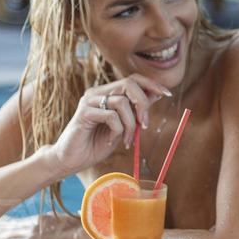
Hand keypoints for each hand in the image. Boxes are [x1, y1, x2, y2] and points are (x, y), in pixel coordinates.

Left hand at [0, 213, 98, 238]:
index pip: (24, 221)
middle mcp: (35, 224)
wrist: (85, 233)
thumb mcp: (75, 220)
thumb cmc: (84, 228)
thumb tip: (79, 215)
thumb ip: (70, 219)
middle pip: (14, 227)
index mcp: (45, 218)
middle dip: (3, 230)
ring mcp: (32, 234)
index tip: (8, 225)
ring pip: (10, 235)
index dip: (15, 224)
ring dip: (0, 238)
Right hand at [46, 75, 172, 177]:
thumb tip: (157, 95)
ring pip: (122, 102)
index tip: (167, 94)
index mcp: (107, 94)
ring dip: (130, 124)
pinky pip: (111, 116)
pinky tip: (112, 140)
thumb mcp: (123, 127)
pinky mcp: (84, 112)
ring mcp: (89, 101)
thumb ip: (135, 111)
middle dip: (143, 104)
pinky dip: (117, 130)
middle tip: (145, 125)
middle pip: (129, 83)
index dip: (151, 84)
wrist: (71, 160)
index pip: (133, 79)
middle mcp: (98, 93)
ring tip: (126, 140)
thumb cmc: (95, 144)